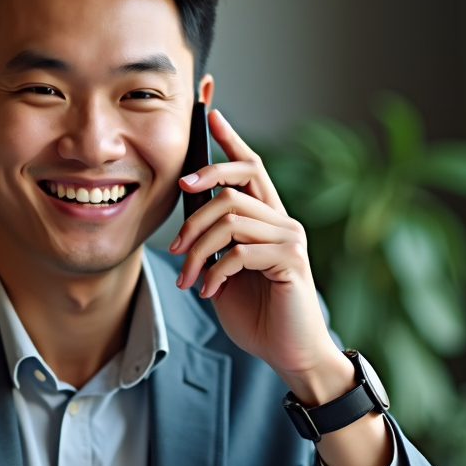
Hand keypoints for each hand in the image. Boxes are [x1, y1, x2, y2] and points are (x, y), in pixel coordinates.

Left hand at [170, 109, 348, 404]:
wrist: (288, 353)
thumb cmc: (257, 314)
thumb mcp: (223, 272)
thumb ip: (212, 243)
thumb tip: (186, 221)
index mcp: (266, 219)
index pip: (250, 167)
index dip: (230, 139)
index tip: (209, 112)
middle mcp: (282, 220)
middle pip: (238, 180)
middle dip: (198, 195)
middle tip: (175, 234)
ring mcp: (289, 239)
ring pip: (230, 217)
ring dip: (197, 249)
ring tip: (187, 279)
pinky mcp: (290, 261)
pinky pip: (240, 251)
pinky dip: (214, 271)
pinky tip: (208, 291)